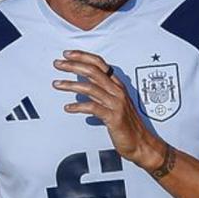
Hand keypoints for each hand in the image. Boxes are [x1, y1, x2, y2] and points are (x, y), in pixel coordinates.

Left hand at [53, 50, 164, 170]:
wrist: (141, 143)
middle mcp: (117, 91)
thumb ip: (101, 93)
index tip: (68, 54)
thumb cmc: (126, 125)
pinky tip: (68, 107)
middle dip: (73, 65)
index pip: (99, 64)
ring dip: (71, 84)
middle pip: (93, 72)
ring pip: (90, 88)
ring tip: (57, 84)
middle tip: (58, 64)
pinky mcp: (113, 117)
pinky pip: (93, 108)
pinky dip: (78, 106)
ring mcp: (116, 104)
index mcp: (117, 86)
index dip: (83, 56)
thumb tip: (83, 85)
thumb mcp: (114, 104)